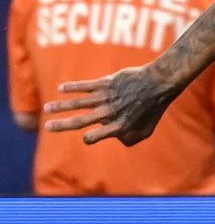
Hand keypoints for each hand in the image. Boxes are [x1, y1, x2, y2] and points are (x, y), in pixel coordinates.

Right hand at [42, 64, 179, 144]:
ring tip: (47, 108)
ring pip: (79, 103)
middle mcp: (110, 113)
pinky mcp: (106, 83)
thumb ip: (131, 139)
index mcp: (119, 126)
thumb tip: (116, 140)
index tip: (86, 136)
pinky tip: (60, 88)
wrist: (158, 84)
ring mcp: (107, 97)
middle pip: (81, 121)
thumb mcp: (146, 130)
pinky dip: (72, 87)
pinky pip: (85, 85)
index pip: (96, 135)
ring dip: (61, 106)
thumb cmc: (152, 109)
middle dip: (62, 125)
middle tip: (47, 127)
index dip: (90, 138)